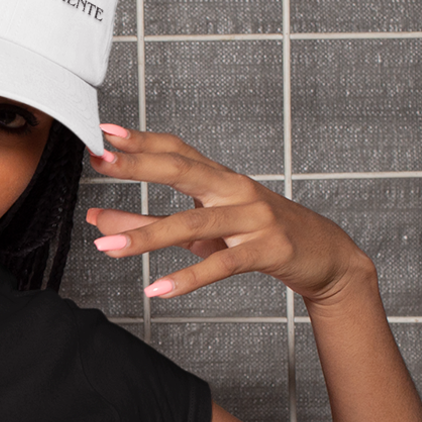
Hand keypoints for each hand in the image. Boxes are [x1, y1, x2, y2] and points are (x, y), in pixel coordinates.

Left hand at [83, 124, 373, 304]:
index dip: (141, 140)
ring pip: (193, 223)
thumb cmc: (256, 237)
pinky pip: (221, 265)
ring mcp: (253, 218)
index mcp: (220, 178)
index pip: (176, 149)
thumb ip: (147, 224)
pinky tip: (157, 288)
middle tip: (100, 161)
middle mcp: (235, 189)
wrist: (324, 256)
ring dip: (146, 237)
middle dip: (138, 165)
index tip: (104, 132)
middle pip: (182, 170)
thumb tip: (97, 221)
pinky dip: (187, 279)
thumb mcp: (200, 231)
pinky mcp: (267, 249)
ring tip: (105, 246)